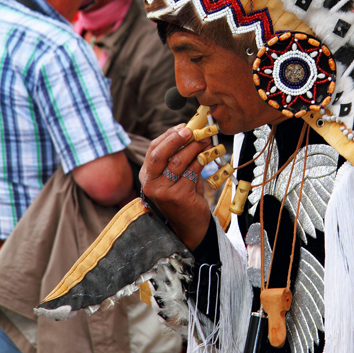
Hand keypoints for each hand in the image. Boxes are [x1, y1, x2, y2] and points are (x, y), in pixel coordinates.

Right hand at [139, 125, 211, 249]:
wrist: (190, 225)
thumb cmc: (184, 195)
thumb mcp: (176, 175)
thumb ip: (178, 156)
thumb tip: (191, 132)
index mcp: (147, 175)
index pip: (153, 149)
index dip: (169, 135)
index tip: (184, 126)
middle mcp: (150, 184)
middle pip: (159, 154)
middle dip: (176, 139)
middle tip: (192, 130)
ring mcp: (163, 191)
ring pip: (177, 161)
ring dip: (194, 147)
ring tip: (205, 140)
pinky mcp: (178, 196)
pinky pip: (191, 171)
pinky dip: (200, 160)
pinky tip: (207, 155)